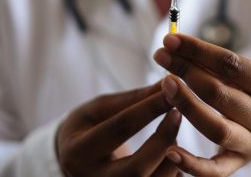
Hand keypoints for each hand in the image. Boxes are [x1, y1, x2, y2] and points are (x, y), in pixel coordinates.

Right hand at [56, 82, 182, 176]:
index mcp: (78, 152)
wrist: (72, 160)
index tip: (170, 91)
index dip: (148, 108)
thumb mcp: (99, 108)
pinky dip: (172, 172)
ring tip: (173, 136)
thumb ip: (132, 98)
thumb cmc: (86, 127)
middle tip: (178, 114)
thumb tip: (166, 84)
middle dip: (163, 139)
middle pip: (136, 168)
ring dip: (172, 157)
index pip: (120, 128)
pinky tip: (173, 155)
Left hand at [154, 34, 250, 175]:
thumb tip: (174, 46)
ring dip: (186, 104)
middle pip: (220, 94)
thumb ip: (214, 61)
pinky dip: (192, 164)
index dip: (197, 50)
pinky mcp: (238, 164)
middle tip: (161, 57)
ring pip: (216, 129)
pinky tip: (170, 150)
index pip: (231, 65)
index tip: (170, 39)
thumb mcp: (246, 70)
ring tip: (165, 84)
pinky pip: (215, 170)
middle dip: (186, 71)